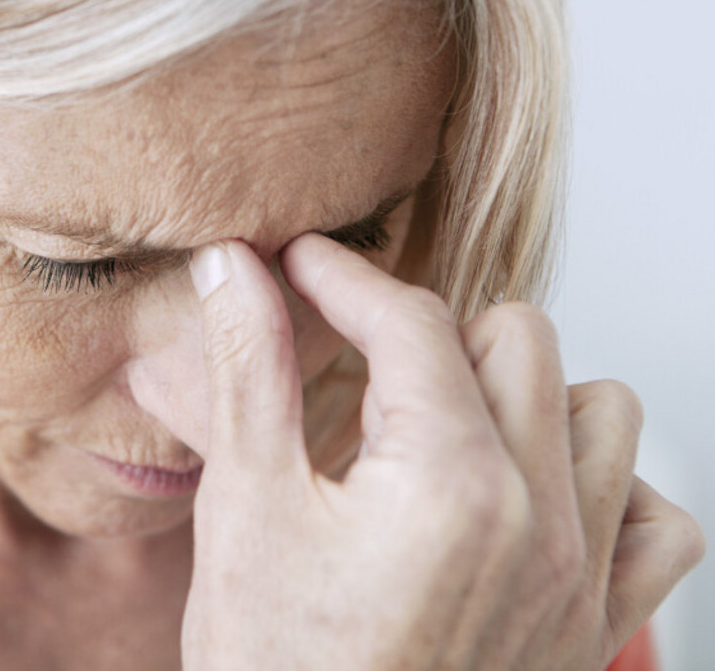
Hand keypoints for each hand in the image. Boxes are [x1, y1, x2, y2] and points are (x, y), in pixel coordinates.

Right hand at [179, 233, 704, 670]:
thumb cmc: (275, 670)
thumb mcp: (247, 505)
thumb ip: (250, 367)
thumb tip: (235, 267)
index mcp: (448, 480)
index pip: (411, 320)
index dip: (344, 275)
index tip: (303, 263)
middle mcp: (538, 517)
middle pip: (518, 336)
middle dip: (432, 329)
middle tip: (368, 360)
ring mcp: (580, 575)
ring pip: (601, 408)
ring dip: (525, 393)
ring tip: (448, 420)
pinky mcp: (594, 625)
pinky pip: (658, 519)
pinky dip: (607, 485)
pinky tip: (532, 496)